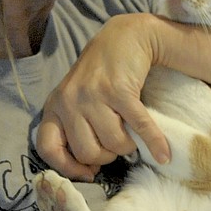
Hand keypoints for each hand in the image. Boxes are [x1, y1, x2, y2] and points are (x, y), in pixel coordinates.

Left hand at [37, 14, 170, 179]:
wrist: (124, 38)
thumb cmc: (101, 76)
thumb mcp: (77, 99)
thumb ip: (76, 128)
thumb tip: (90, 170)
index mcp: (54, 106)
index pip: (48, 148)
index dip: (67, 167)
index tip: (88, 172)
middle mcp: (68, 100)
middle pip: (87, 152)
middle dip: (106, 156)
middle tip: (115, 144)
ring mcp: (93, 95)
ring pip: (113, 143)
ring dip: (127, 145)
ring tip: (130, 134)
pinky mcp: (118, 90)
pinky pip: (138, 128)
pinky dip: (154, 143)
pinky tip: (163, 154)